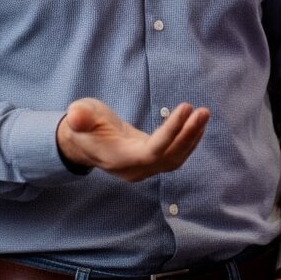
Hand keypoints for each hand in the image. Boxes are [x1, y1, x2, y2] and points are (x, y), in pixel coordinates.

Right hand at [56, 98, 209, 181]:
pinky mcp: (151, 162)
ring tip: (203, 114)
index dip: (171, 133)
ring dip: (192, 137)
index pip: (152, 151)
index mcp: (119, 159)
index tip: (186, 109)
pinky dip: (188, 141)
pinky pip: (174, 155)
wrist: (84, 142)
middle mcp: (134, 169)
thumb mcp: (80, 114)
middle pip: (168, 157)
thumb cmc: (83, 125)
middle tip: (202, 111)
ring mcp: (144, 169)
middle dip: (188, 135)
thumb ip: (80, 116)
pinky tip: (197, 124)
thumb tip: (76, 116)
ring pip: (175, 158)